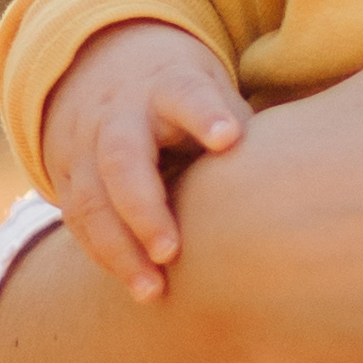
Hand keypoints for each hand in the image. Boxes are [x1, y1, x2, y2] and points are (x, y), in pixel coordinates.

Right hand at [39, 16, 249, 300]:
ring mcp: (86, 147)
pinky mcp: (68, 177)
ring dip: (119, 250)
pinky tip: (133, 284)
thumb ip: (239, 129)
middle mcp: (120, 115)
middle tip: (170, 252)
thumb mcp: (210, 92)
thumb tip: (294, 177)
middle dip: (143, 208)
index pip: (186, 97)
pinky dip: (103, 255)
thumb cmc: (184, 96)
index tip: (228, 139)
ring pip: (91, 200)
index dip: (205, 116)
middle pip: (122, 158)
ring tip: (153, 291)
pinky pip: (79, 220)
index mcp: (168, 87)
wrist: (104, 71)